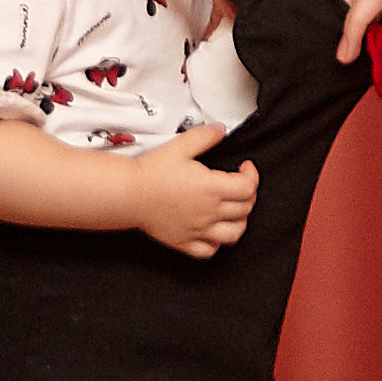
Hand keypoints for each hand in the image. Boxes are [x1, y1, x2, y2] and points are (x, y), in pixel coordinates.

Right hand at [130, 122, 259, 256]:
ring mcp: (198, 230)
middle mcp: (209, 212)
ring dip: (240, 221)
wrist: (128, 194)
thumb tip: (221, 130)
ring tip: (235, 211)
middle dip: (249, 195)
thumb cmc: (151, 173)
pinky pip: (209, 250)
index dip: (253, 175)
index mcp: (212, 188)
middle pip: (245, 209)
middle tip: (241, 185)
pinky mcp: (184, 242)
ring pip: (234, 233)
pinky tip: (213, 232)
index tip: (246, 168)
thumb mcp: (180, 146)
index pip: (248, 187)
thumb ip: (205, 136)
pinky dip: (217, 243)